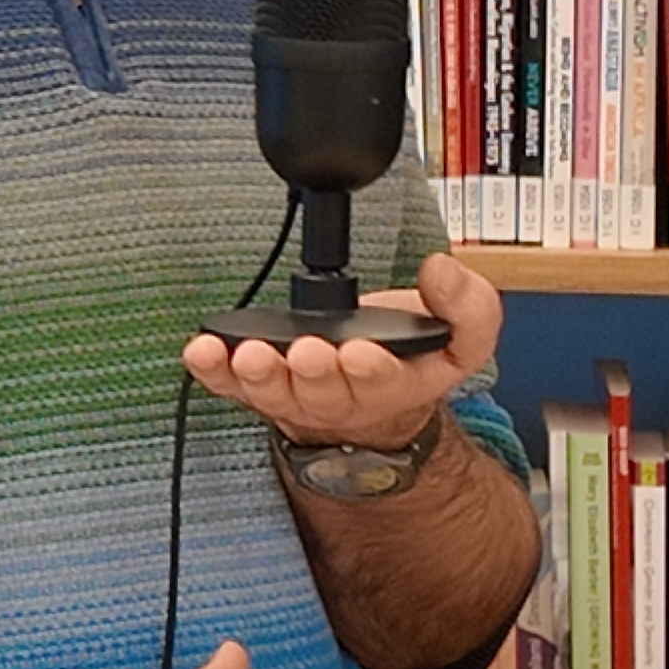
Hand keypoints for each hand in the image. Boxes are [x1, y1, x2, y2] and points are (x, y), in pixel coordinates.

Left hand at [181, 251, 502, 449]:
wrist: (373, 390)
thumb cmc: (409, 355)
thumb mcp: (461, 336)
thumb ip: (467, 306)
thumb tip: (441, 270)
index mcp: (396, 385)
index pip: (386, 383)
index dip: (373, 370)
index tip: (361, 353)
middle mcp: (343, 398)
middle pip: (325, 391)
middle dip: (314, 372)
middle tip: (306, 353)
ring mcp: (298, 396)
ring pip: (276, 393)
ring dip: (260, 375)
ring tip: (248, 356)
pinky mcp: (261, 388)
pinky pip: (232, 386)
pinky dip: (213, 371)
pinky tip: (201, 352)